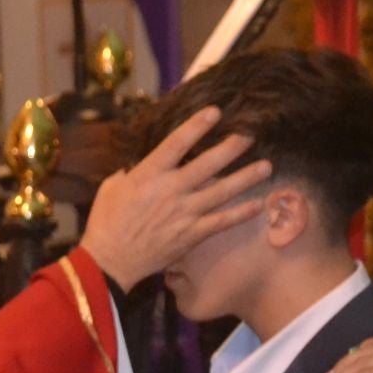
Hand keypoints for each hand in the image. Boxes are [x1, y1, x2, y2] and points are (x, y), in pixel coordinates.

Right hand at [79, 107, 270, 292]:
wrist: (110, 261)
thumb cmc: (105, 222)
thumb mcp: (110, 188)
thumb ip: (133, 173)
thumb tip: (146, 163)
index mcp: (147, 175)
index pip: (176, 144)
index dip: (197, 126)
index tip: (215, 112)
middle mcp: (170, 190)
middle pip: (208, 164)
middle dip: (232, 147)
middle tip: (250, 134)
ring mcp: (184, 213)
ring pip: (223, 191)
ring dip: (246, 177)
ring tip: (266, 166)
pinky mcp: (191, 234)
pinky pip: (222, 221)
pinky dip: (241, 213)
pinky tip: (258, 204)